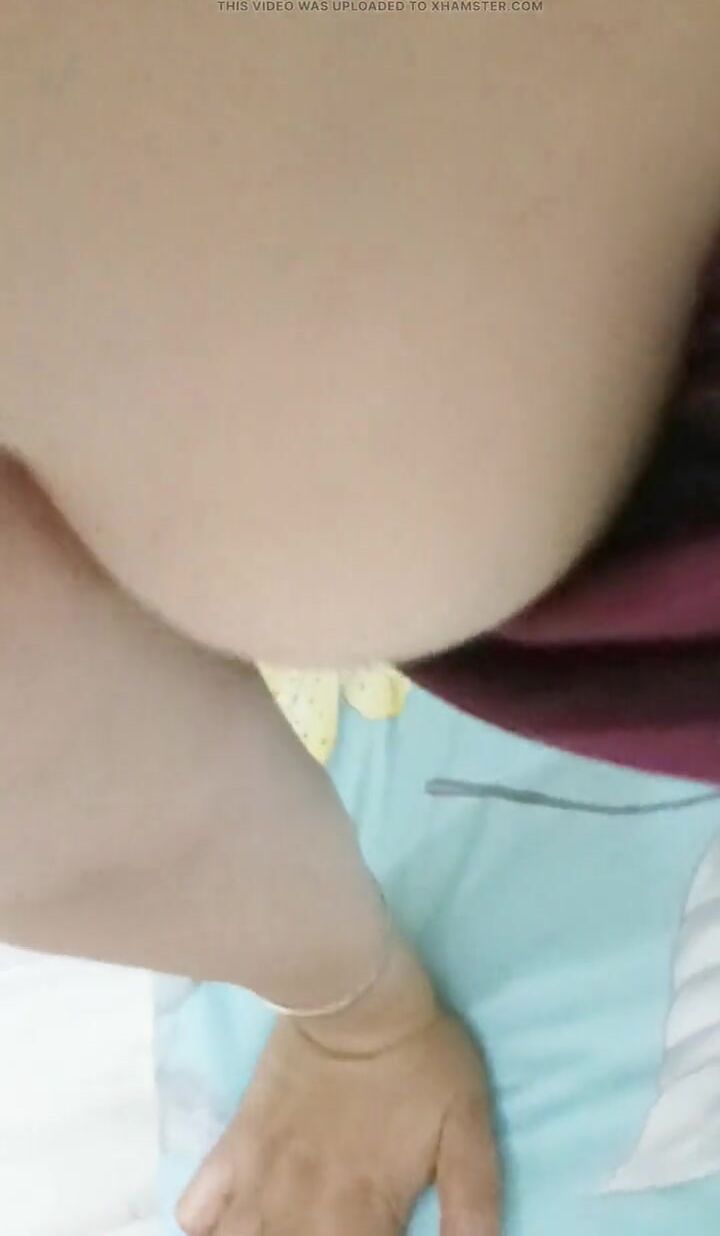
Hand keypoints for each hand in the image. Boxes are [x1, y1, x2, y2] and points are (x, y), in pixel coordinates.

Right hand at [176, 942, 499, 1235]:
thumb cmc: (420, 1058)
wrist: (354, 994)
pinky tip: (225, 1228)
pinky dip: (203, 1231)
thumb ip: (474, 1204)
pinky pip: (196, 1212)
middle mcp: (304, 1210)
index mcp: (364, 1214)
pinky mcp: (233, 1146)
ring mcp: (261, 1180)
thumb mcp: (469, 1127)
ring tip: (277, 1232)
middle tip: (325, 1229)